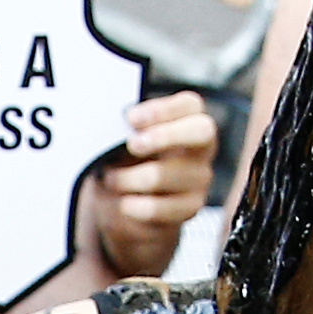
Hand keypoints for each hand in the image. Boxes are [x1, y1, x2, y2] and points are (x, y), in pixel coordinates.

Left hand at [85, 93, 217, 276]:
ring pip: (165, 174)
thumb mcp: (124, 140)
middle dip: (164, 136)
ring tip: (111, 179)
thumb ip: (127, 130)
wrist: (125, 205)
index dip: (162, 109)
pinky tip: (124, 203)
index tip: (130, 118)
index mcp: (187, 120)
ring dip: (128, 178)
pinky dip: (133, 205)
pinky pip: (159, 207)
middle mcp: (201, 148)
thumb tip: (120, 130)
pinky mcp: (190, 208)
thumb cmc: (126, 161)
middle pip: (201, 131)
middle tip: (133, 144)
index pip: (190, 105)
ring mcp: (200, 179)